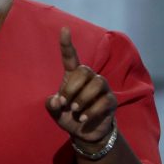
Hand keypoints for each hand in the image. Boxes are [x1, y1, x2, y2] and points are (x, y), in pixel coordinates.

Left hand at [46, 27, 116, 146]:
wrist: (86, 134)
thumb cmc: (69, 117)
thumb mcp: (56, 112)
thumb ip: (52, 105)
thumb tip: (56, 100)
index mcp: (73, 76)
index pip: (71, 57)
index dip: (67, 44)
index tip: (64, 29)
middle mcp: (89, 78)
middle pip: (84, 70)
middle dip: (72, 87)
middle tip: (66, 103)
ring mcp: (102, 89)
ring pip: (97, 82)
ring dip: (83, 98)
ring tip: (75, 110)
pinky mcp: (111, 101)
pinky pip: (104, 101)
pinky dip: (91, 111)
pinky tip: (83, 119)